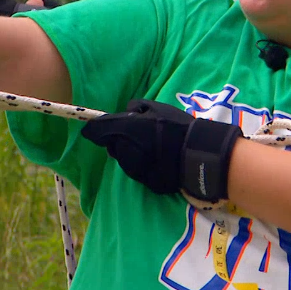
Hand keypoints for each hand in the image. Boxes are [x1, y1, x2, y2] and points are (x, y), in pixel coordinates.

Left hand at [80, 99, 242, 201]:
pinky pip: (138, 171)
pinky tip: (159, 159)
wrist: (196, 155)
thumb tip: (125, 112)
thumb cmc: (175, 127)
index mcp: (121, 132)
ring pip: (125, 160)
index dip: (94, 129)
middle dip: (120, 140)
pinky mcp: (145, 182)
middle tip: (139, 133)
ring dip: (132, 153)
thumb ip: (135, 107)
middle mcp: (123, 153)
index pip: (95, 131)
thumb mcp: (155, 107)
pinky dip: (144, 165)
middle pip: (112, 147)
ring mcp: (133, 170)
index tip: (94, 128)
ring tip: (153, 146)